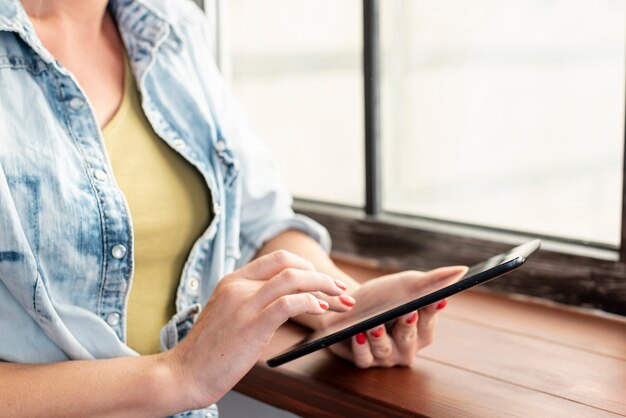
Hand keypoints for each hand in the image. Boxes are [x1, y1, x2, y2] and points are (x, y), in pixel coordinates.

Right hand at [161, 250, 353, 409]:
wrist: (184, 373)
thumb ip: (252, 302)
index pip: (277, 259)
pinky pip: (289, 303)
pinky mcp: (252, 323)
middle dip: (320, 274)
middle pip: (289, 263)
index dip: (306, 266)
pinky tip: (321, 311)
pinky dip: (310, 304)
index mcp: (233, 280)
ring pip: (293, 278)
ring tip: (339, 300)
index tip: (324, 281)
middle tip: (340, 289)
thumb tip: (288, 303)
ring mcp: (244, 302)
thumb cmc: (209, 351)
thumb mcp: (230, 315)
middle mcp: (239, 285)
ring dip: (322, 286)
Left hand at [324, 266, 467, 367]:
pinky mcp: (364, 360)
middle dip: (408, 326)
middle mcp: (406, 348)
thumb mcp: (406, 285)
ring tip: (373, 324)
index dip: (432, 310)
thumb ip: (433, 280)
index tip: (437, 298)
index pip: (429, 321)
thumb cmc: (384, 297)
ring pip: (384, 350)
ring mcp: (385, 356)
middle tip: (407, 312)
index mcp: (421, 331)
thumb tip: (462, 270)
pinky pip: (364, 358)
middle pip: (409, 340)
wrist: (351, 308)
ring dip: (379, 337)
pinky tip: (358, 334)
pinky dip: (361, 347)